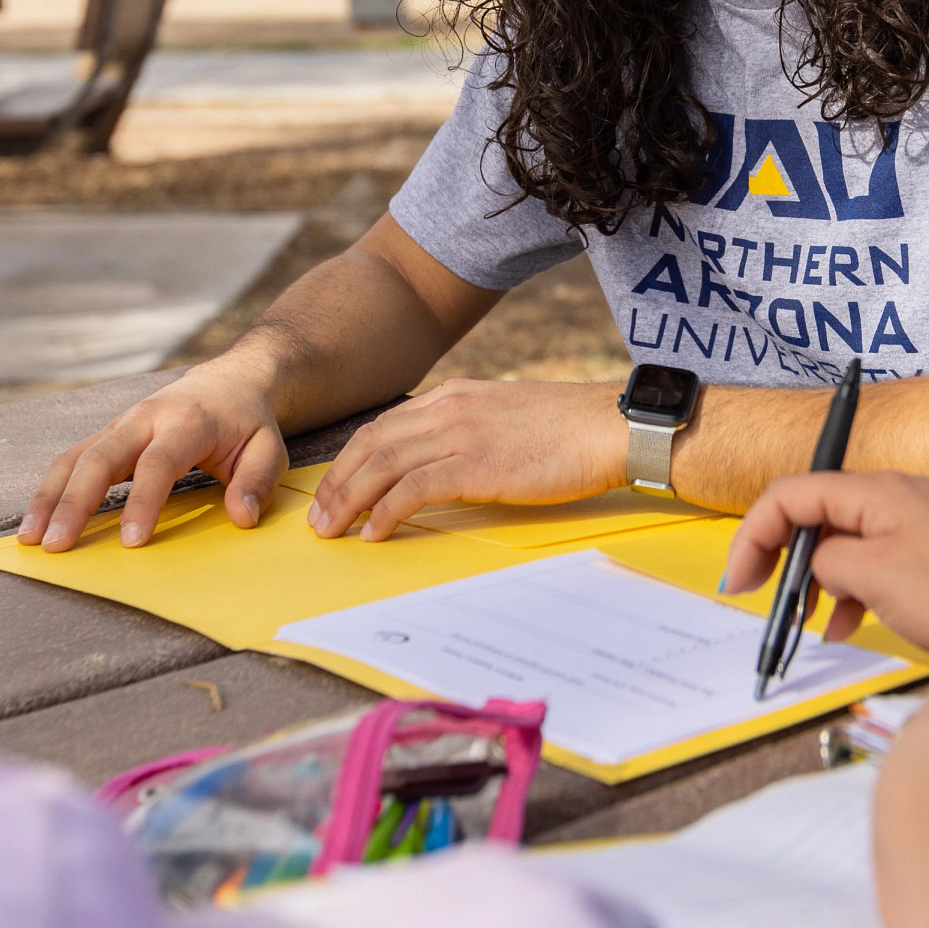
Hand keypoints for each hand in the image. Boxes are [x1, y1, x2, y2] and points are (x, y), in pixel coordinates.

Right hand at [19, 360, 287, 551]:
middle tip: (57, 545)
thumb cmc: (247, 422)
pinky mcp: (107, 435)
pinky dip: (50, 490)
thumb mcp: (268, 448)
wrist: (229, 381)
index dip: (143, 502)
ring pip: (74, 457)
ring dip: (49, 498)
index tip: (133, 542)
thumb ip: (256, 481)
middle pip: (100, 457)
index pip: (158, 463)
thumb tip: (242, 518)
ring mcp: (120, 424)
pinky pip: (70, 460)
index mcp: (187, 421)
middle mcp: (144, 418)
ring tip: (30, 538)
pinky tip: (36, 522)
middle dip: (75, 503)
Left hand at [307, 377, 626, 539]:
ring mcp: (461, 434)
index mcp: (454, 394)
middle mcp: (448, 407)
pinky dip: (386, 512)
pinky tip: (374, 533)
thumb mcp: (506, 416)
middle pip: (372, 444)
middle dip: (338, 483)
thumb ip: (470, 430)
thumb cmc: (569, 429)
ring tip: (333, 530)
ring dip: (350, 501)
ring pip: (383, 466)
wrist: (609, 426)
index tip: (335, 488)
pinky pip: (413, 489)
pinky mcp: (476, 465)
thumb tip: (445, 463)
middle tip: (319, 518)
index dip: (351, 459)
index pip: (384, 426)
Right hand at [721, 471, 928, 661]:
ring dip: (815, 580)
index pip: (792, 495)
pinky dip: (848, 593)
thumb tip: (817, 566)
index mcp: (877, 491)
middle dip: (782, 556)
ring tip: (807, 619)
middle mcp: (894, 498)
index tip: (740, 582)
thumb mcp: (874, 577)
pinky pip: (869, 565)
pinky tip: (846, 626)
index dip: (755, 535)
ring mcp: (913, 526)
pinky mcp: (928, 557)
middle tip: (762, 598)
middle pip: (813, 515)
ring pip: (840, 544)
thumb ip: (828, 562)